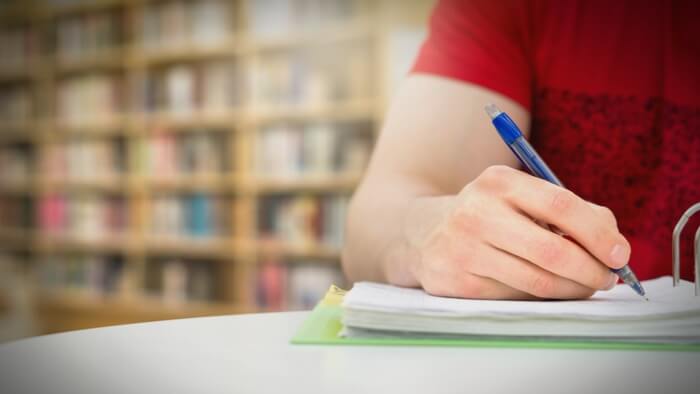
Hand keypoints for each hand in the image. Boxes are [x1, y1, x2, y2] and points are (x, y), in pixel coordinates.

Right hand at [409, 165, 629, 299]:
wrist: (424, 233)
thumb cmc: (489, 214)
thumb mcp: (519, 196)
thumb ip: (569, 210)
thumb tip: (613, 244)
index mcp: (498, 181)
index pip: (560, 205)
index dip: (597, 233)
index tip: (619, 253)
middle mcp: (476, 212)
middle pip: (552, 250)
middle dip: (591, 270)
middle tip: (607, 278)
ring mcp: (463, 249)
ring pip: (537, 281)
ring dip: (572, 289)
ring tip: (584, 286)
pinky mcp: (457, 282)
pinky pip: (515, 298)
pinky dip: (541, 298)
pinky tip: (546, 288)